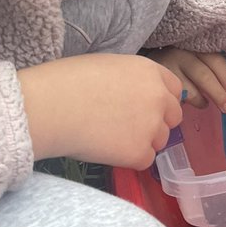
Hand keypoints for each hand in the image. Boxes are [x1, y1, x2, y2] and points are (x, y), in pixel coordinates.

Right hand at [18, 53, 183, 169]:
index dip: (161, 100)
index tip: (147, 108)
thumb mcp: (108, 66)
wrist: (51, 107)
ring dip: (142, 142)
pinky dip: (128, 159)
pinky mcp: (140, 152)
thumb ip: (132, 80)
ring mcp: (152, 126)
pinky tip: (105, 149)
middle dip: (157, 123)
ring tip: (110, 137)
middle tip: (129, 127)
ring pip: (160, 140)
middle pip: (173, 117)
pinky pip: (144, 160)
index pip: (174, 90)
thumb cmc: (67, 81)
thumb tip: (135, 95)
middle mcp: (159, 98)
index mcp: (150, 72)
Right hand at [145, 47, 225, 111]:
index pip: (215, 60)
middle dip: (218, 94)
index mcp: (196, 46)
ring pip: (190, 89)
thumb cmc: (179, 62)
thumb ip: (211, 67)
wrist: (149, 63)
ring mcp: (168, 65)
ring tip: (205, 104)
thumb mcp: (195, 57)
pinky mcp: (158, 79)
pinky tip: (187, 102)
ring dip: (201, 100)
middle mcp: (182, 53)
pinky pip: (176, 95)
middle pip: (204, 75)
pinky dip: (185, 102)